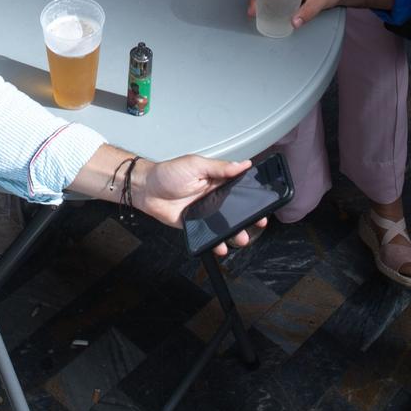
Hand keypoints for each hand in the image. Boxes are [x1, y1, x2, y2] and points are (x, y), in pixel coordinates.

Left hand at [133, 155, 265, 256]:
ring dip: (234, 232)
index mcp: (215, 180)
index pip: (239, 187)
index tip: (264, 201)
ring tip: (241, 238)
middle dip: (248, 217)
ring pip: (224, 224)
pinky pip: (208, 234)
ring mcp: (204, 212)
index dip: (251, 195)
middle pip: (235, 209)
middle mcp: (213, 196)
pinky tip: (220, 246)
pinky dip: (216, 242)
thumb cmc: (168, 173)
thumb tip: (242, 164)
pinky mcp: (195, 225)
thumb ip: (219, 167)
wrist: (146, 190)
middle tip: (258, 222)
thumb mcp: (195, 165)